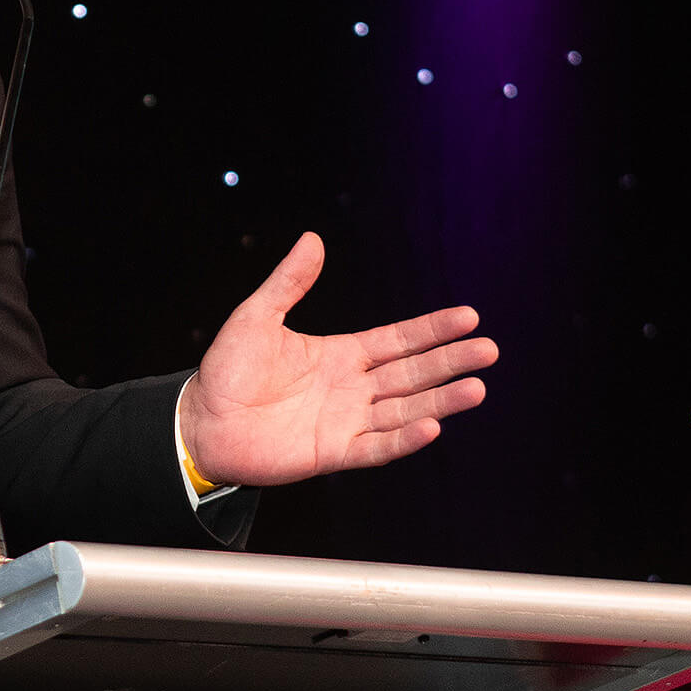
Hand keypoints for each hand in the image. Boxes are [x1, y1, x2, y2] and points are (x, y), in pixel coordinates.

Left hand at [178, 233, 495, 487]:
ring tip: (477, 388)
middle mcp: (352, 388)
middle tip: (489, 350)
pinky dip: (405, 438)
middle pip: (413, 372)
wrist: (201, 422)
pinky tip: (432, 426)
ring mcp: (347, 421)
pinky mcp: (334, 452)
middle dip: (450, 361)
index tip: (469, 317)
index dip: (432, 329)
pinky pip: (378, 445)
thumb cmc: (226, 371)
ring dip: (441, 400)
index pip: (398, 339)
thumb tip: (313, 238)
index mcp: (341, 354)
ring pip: (406, 408)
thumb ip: (289, 282)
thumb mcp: (257, 317)